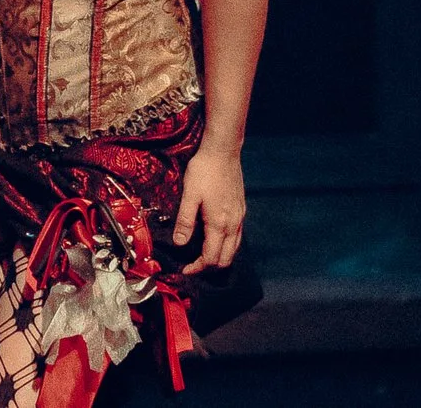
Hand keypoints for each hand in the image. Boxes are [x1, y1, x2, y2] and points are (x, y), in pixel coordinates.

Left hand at [173, 144, 245, 272]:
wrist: (223, 152)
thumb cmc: (204, 171)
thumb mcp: (189, 195)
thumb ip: (185, 221)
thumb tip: (179, 243)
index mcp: (220, 224)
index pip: (211, 257)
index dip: (197, 267)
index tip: (185, 270)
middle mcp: (234, 224)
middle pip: (226, 259)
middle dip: (209, 266)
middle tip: (193, 265)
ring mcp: (240, 217)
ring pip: (233, 249)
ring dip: (219, 256)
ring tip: (202, 254)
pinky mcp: (241, 210)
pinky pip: (237, 237)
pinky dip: (226, 245)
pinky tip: (214, 237)